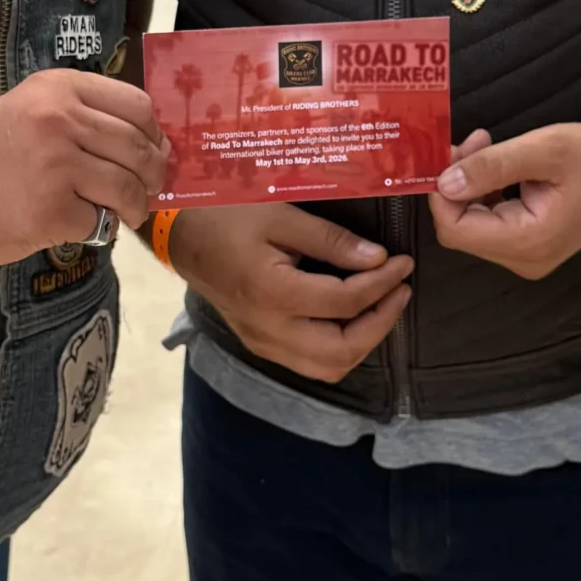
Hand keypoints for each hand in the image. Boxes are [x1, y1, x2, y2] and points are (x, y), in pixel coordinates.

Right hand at [0, 71, 169, 263]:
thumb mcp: (31, 110)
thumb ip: (84, 117)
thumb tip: (153, 145)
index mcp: (59, 88)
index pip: (137, 107)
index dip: (154, 134)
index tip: (153, 151)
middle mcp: (60, 119)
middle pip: (140, 148)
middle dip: (153, 175)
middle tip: (148, 189)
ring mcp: (56, 165)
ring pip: (129, 188)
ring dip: (135, 207)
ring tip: (124, 213)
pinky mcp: (52, 211)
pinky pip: (102, 222)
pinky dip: (100, 228)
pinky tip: (82, 224)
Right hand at [171, 203, 412, 384]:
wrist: (177, 233)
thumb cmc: (225, 214)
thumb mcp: (279, 214)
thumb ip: (330, 240)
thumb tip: (378, 259)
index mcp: (272, 293)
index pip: (345, 302)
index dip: (383, 284)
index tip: (403, 262)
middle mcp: (267, 328)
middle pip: (341, 350)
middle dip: (381, 323)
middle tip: (400, 290)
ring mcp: (262, 342)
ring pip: (328, 367)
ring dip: (363, 341)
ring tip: (382, 305)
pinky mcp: (260, 344)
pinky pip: (310, 363)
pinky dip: (340, 346)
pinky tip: (351, 317)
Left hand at [428, 122, 580, 279]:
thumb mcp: (545, 150)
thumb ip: (491, 166)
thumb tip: (443, 182)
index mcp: (528, 241)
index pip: (455, 228)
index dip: (441, 191)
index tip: (450, 151)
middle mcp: (524, 258)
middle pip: (461, 227)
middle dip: (455, 183)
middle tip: (471, 141)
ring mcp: (529, 254)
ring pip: (473, 224)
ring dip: (469, 183)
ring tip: (485, 144)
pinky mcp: (533, 243)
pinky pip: (492, 221)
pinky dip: (485, 191)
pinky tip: (497, 162)